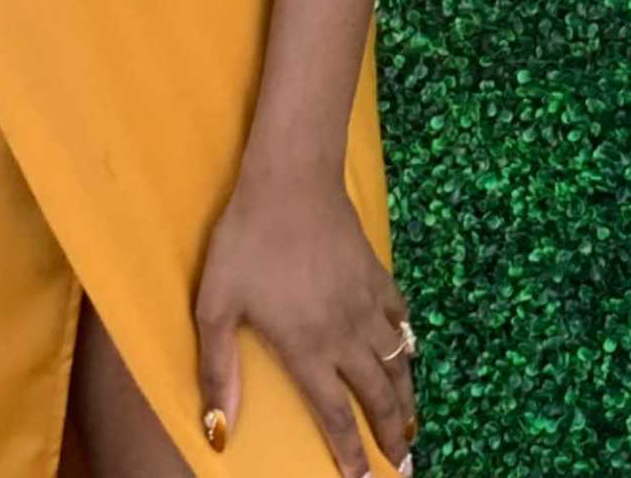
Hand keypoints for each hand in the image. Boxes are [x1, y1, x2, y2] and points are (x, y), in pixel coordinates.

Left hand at [193, 160, 413, 473]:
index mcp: (307, 348)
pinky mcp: (377, 274)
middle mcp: (346, 334)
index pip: (335, 414)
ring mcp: (367, 303)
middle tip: (407, 465)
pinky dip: (407, 342)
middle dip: (392, 435)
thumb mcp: (215, 309)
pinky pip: (400, 318)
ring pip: (397, 362)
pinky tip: (408, 350)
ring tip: (414, 425)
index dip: (350, 452)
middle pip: (377, 396)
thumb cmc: (246, 243)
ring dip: (407, 398)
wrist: (292, 180)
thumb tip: (220, 431)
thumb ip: (217, 372)